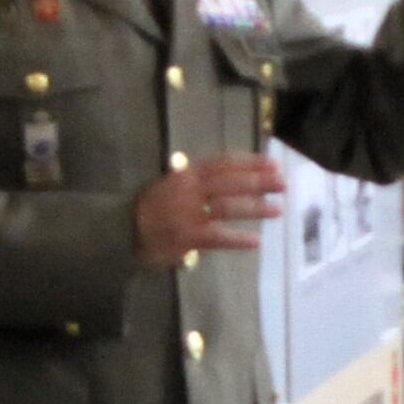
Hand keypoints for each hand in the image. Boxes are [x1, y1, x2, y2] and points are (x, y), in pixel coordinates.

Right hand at [134, 153, 286, 267]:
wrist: (121, 230)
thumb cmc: (148, 209)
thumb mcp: (170, 186)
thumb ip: (196, 183)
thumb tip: (227, 179)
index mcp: (186, 174)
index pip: (223, 163)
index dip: (250, 162)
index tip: (272, 163)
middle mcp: (189, 190)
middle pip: (231, 182)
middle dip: (259, 182)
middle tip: (283, 184)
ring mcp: (188, 213)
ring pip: (227, 207)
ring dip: (254, 207)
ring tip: (277, 210)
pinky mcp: (187, 236)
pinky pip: (217, 237)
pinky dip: (237, 239)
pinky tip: (256, 241)